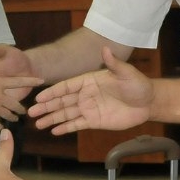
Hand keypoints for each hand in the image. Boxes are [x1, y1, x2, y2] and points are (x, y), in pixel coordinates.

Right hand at [27, 46, 152, 134]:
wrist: (148, 103)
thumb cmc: (138, 85)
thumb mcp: (127, 73)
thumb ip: (114, 63)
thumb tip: (105, 48)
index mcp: (89, 81)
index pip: (66, 86)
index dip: (52, 92)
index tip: (39, 96)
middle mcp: (85, 94)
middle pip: (62, 101)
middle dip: (46, 106)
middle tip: (31, 112)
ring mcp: (88, 108)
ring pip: (66, 114)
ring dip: (52, 118)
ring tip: (37, 124)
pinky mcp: (94, 121)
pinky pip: (76, 124)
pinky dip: (65, 128)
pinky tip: (53, 131)